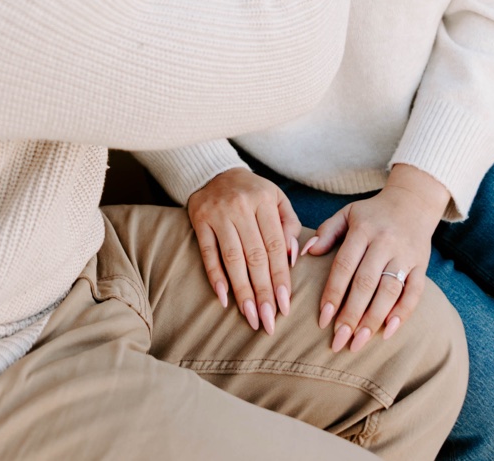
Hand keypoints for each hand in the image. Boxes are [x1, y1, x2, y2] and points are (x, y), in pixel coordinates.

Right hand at [187, 167, 301, 334]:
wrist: (216, 172)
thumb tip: (293, 259)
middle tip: (269, 321)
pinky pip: (208, 254)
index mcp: (265, 201)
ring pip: (232, 259)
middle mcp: (241, 207)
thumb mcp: (278, 200)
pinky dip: (215, 277)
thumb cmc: (254, 193)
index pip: (275, 246)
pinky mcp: (199, 221)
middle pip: (254, 256)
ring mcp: (218, 215)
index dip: (280, 277)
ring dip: (242, 292)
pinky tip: (224, 299)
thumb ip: (289, 226)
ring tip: (251, 317)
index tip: (285, 305)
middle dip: (263, 292)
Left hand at [306, 165, 447, 351]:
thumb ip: (327, 231)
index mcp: (363, 230)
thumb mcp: (348, 213)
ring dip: (373, 319)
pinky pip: (415, 291)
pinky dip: (403, 312)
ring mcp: (406, 254)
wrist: (414, 200)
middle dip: (351, 315)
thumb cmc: (374, 212)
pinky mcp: (422, 263)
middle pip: (366, 283)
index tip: (323, 320)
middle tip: (338, 341)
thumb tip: (306, 252)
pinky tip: (388, 331)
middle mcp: (385, 242)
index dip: (333, 294)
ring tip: (358, 342)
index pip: (345, 266)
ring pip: (389, 290)